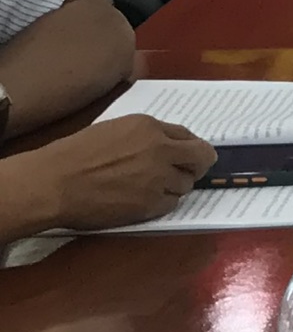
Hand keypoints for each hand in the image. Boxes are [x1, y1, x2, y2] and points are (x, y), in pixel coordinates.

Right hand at [7, 116, 216, 232]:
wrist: (53, 182)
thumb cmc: (75, 154)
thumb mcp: (115, 130)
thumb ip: (146, 136)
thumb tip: (166, 145)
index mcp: (150, 127)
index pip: (188, 135)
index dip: (189, 147)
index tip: (187, 155)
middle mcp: (161, 150)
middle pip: (201, 158)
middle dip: (197, 165)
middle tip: (188, 172)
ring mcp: (158, 178)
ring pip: (186, 184)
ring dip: (175, 186)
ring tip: (153, 188)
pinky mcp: (150, 204)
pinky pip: (170, 204)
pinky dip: (162, 203)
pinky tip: (144, 201)